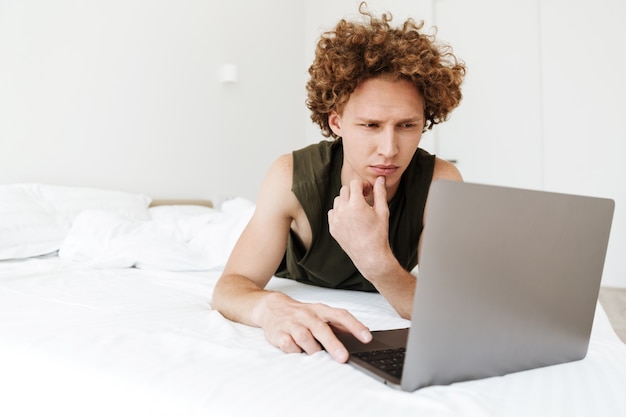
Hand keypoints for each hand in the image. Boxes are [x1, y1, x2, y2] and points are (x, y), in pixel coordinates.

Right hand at [255, 292, 371, 361]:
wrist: (271, 306)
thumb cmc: (301, 314)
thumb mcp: (321, 314)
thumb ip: (339, 324)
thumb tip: (363, 332)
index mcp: (320, 310)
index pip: (340, 315)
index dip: (354, 326)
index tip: (366, 337)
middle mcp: (307, 315)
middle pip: (321, 328)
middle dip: (333, 344)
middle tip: (343, 357)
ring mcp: (292, 324)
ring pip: (304, 336)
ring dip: (312, 349)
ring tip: (317, 356)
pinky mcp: (278, 333)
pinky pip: (287, 344)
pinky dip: (293, 350)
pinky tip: (297, 351)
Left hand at [327, 176, 391, 274]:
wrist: (370, 255)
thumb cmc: (379, 234)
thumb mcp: (383, 211)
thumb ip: (380, 193)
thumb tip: (380, 179)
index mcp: (356, 204)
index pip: (355, 183)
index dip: (363, 185)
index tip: (369, 191)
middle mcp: (343, 210)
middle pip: (345, 190)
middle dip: (354, 191)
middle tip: (364, 199)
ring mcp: (336, 220)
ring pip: (338, 200)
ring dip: (347, 201)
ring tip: (357, 210)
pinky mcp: (332, 228)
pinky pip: (333, 212)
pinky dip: (340, 212)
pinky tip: (350, 218)